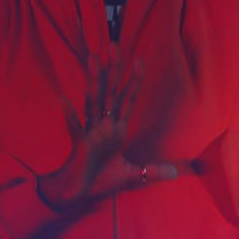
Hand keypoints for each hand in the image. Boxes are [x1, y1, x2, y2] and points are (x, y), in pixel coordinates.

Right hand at [37, 48, 187, 209]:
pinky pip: (74, 127)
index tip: (139, 60)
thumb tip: (175, 173)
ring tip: (94, 59)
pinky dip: (69, 114)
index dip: (133, 80)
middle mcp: (104, 125)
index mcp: (116, 129)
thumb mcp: (133, 174)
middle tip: (114, 45)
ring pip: (93, 101)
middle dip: (113, 69)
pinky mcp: (79, 144)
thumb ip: (153, 170)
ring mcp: (91, 132)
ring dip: (95, 81)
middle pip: (110, 91)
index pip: (127, 99)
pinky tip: (63, 99)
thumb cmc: (101, 181)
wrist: (78, 194)